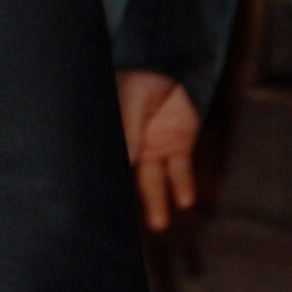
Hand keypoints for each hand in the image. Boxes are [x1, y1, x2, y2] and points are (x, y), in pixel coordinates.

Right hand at [116, 69, 200, 231]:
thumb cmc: (139, 79)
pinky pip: (180, 170)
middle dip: (132, 202)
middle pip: (132, 179)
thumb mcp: (131, 101)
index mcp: (115, 134)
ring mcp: (155, 147)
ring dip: (157, 202)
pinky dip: (183, 185)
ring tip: (158, 223)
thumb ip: (130, 129)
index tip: (105, 204)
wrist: (169, 63)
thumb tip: (127, 160)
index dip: (108, 183)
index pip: (111, 164)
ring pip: (155, 181)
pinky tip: (186, 200)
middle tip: (129, 227)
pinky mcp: (179, 146)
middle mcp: (133, 146)